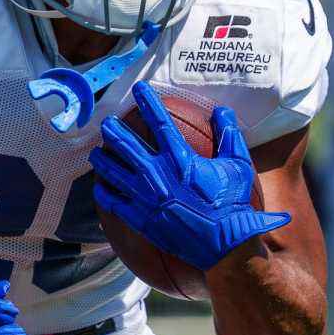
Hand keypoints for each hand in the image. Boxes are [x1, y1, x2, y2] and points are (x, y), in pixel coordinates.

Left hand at [89, 81, 290, 270]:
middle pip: (126, 145)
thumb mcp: (237, 165)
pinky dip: (104, 193)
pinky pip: (113, 203)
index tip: (138, 89)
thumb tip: (222, 111)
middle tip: (106, 122)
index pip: (158, 121)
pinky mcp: (140, 219)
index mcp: (179, 158)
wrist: (223, 245)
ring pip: (113, 172)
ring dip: (103, 159)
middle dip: (113, 130)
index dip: (147, 101)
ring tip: (96, 152)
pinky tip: (99, 188)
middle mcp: (157, 174)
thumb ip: (229, 135)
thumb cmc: (232, 204)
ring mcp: (145, 197)